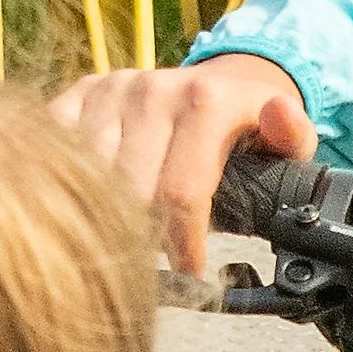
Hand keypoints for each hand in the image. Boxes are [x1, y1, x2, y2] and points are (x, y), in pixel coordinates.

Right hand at [59, 51, 304, 275]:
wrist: (218, 78)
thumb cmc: (251, 125)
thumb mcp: (287, 136)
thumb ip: (292, 136)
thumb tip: (280, 116)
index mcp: (204, 101)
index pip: (181, 191)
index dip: (182, 243)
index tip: (189, 273)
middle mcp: (152, 90)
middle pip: (132, 190)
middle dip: (145, 235)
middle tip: (157, 259)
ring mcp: (113, 89)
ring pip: (92, 174)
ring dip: (107, 213)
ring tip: (129, 234)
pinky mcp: (82, 91)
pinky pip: (59, 145)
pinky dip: (73, 181)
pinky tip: (92, 203)